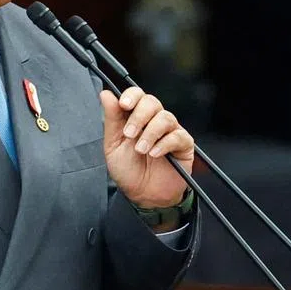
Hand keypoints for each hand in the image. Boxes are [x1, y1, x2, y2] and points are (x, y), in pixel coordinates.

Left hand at [101, 87, 194, 209]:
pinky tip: (154, 154)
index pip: (138, 95)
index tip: (124, 104)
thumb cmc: (129, 171)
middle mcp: (154, 120)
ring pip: (165, 118)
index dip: (132, 95)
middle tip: (129, 134)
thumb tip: (106, 94)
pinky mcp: (184, 144)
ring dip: (150, 133)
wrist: (144, 195)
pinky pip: (177, 136)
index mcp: (136, 117)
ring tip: (141, 150)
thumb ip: (111, 120)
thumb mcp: (113, 145)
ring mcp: (170, 131)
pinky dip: (163, 144)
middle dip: (139, 116)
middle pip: (152, 102)